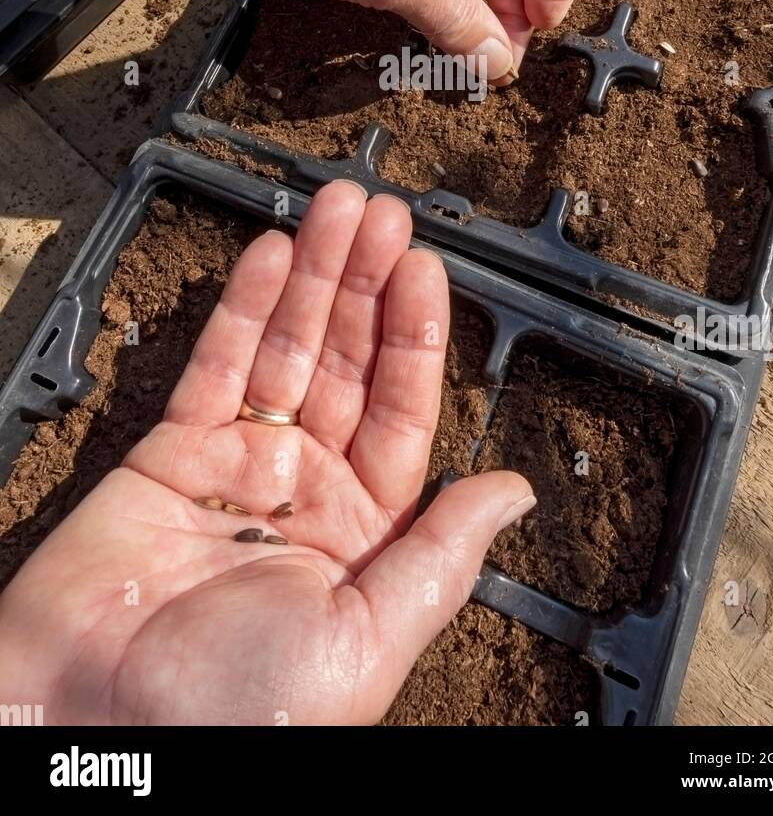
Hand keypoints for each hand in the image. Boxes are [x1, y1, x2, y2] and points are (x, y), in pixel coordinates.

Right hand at [0, 182, 532, 725]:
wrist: (98, 723)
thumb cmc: (235, 713)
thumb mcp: (367, 641)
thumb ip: (441, 557)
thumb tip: (516, 490)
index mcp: (363, 532)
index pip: (402, 410)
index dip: (414, 335)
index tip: (423, 268)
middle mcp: (308, 488)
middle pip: (346, 363)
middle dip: (364, 284)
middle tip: (380, 212)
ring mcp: (240, 462)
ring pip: (285, 348)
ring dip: (312, 275)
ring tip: (336, 207)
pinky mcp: (172, 449)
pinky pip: (217, 364)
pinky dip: (243, 306)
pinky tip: (272, 254)